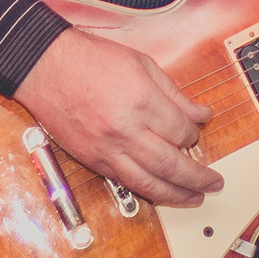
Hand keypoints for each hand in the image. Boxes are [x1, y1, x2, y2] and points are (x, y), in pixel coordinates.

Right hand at [12, 28, 222, 207]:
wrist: (44, 67)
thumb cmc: (91, 59)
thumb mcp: (142, 64)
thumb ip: (174, 94)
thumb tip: (201, 115)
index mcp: (142, 102)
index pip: (182, 131)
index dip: (194, 133)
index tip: (196, 130)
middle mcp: (126, 131)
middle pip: (172, 165)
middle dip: (198, 177)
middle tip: (214, 182)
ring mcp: (107, 149)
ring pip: (149, 184)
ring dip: (177, 195)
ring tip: (195, 198)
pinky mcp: (92, 160)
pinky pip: (125, 183)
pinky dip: (147, 190)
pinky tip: (161, 192)